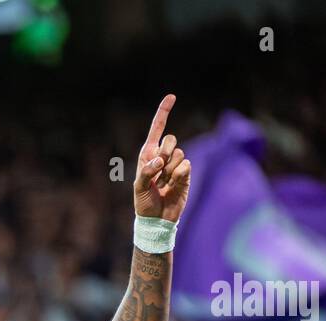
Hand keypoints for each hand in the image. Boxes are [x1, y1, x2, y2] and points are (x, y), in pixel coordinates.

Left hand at [134, 94, 190, 222]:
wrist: (157, 219)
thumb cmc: (144, 202)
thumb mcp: (139, 187)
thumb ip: (147, 171)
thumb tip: (160, 160)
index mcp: (147, 154)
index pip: (157, 129)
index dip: (164, 112)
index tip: (172, 96)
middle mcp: (162, 156)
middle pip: (171, 139)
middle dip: (165, 152)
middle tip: (158, 170)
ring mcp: (175, 165)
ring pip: (179, 153)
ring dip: (170, 170)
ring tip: (163, 184)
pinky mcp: (186, 174)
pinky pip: (186, 165)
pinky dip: (178, 176)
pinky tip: (172, 186)